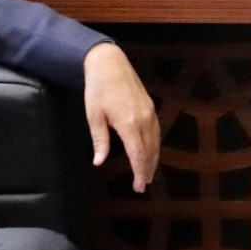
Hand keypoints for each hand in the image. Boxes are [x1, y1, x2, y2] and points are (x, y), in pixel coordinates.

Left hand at [84, 42, 158, 191]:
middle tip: (144, 185)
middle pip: (150, 150)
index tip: (139, 186)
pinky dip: (155, 145)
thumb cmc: (98, 89)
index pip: (138, 155)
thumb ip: (100, 140)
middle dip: (148, 169)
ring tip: (148, 173)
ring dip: (153, 158)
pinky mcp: (150, 107)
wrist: (110, 63)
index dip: (139, 172)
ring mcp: (150, 112)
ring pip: (156, 141)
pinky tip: (150, 151)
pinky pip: (156, 131)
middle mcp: (144, 119)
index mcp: (129, 124)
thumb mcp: (94, 116)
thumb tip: (99, 162)